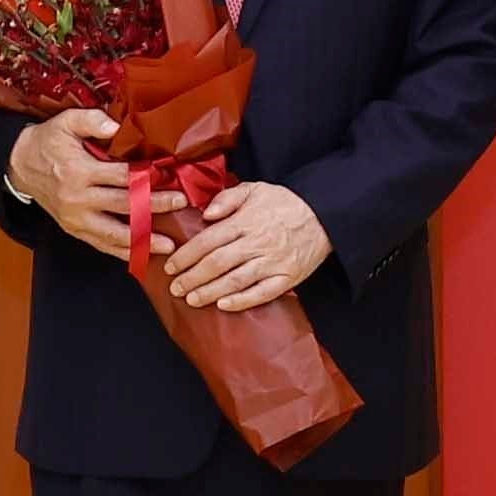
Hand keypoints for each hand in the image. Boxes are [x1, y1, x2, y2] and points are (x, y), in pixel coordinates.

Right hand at [7, 109, 181, 259]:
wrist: (20, 165)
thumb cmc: (48, 142)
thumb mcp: (65, 122)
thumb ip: (91, 121)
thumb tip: (116, 127)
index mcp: (78, 172)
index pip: (119, 177)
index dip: (146, 179)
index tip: (169, 178)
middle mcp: (78, 200)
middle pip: (123, 206)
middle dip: (154, 206)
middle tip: (179, 204)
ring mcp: (76, 220)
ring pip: (114, 234)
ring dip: (142, 241)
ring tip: (167, 245)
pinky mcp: (74, 230)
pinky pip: (102, 245)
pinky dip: (123, 253)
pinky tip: (143, 256)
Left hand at [163, 179, 329, 311]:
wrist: (325, 214)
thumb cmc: (285, 203)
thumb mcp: (254, 189)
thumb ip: (227, 199)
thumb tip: (205, 214)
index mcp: (244, 222)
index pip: (207, 241)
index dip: (186, 255)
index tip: (170, 266)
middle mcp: (256, 243)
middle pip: (217, 263)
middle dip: (192, 278)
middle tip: (175, 288)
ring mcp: (273, 262)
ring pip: (236, 280)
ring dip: (211, 292)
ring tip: (192, 300)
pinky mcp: (288, 277)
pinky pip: (263, 293)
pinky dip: (243, 301)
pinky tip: (224, 306)